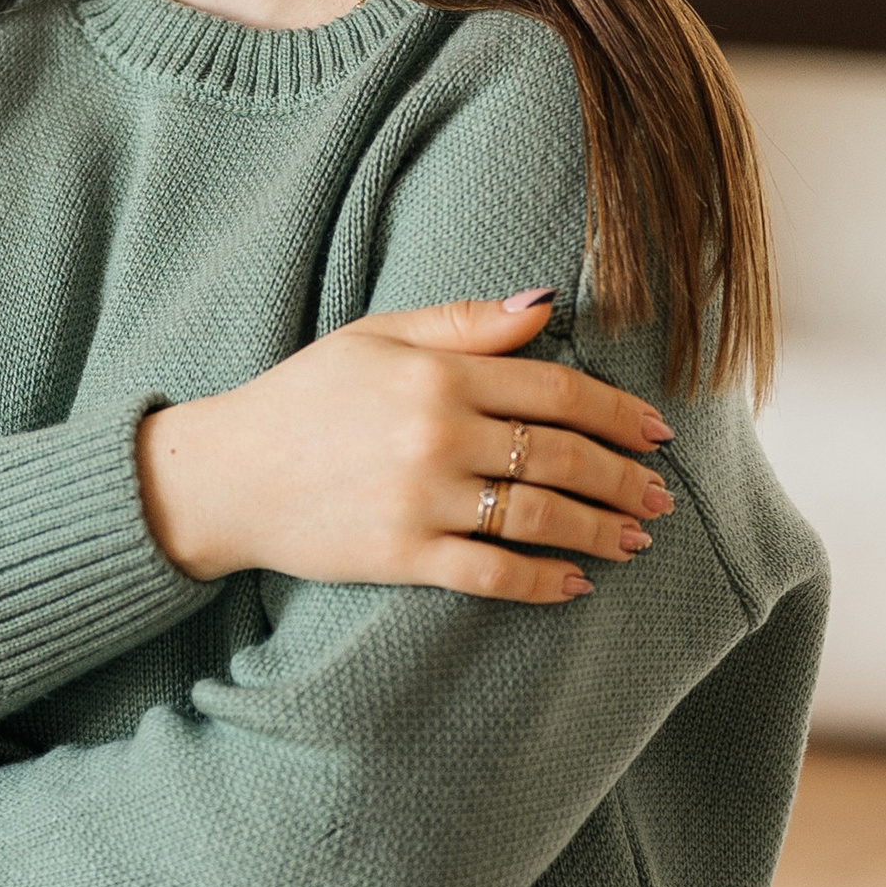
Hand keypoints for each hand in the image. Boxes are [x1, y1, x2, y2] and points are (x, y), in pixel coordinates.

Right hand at [135, 292, 677, 603]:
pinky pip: (490, 574)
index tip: (656, 431)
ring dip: (597, 529)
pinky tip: (576, 583)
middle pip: (558, 455)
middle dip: (620, 477)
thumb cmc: (305, 396)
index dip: (615, 411)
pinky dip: (541, 581)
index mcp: (438, 374)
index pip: (553, 389)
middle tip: (660, 494)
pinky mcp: (401, 557)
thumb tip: (546, 303)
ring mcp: (420, 500)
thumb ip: (465, 321)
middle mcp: (437, 435)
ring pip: (536, 516)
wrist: (226, 472)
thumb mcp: (379, 334)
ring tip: (634, 539)